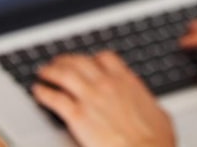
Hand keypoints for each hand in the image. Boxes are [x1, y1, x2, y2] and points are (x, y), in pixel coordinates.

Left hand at [33, 51, 173, 146]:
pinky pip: (55, 98)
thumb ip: (147, 105)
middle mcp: (107, 84)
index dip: (93, 59)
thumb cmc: (154, 141)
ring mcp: (91, 98)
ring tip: (43, 72)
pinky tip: (38, 91)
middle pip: (80, 62)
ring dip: (51, 71)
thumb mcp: (159, 114)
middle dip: (67, 60)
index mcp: (127, 81)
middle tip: (58, 62)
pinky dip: (44, 92)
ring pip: (65, 74)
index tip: (87, 61)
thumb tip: (150, 107)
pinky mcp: (77, 116)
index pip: (105, 58)